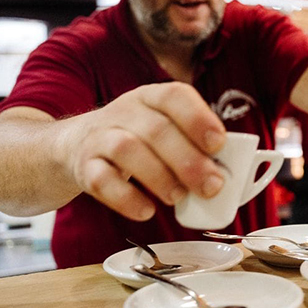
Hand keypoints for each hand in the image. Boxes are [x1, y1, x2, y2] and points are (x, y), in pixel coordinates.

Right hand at [62, 82, 226, 220]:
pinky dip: (126, 198)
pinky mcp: (84, 166)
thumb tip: (230, 174)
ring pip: (127, 149)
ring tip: (179, 198)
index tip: (219, 144)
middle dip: (188, 160)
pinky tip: (147, 211)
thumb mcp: (164, 130)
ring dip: (159, 177)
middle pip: (156, 130)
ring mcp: (101, 137)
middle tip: (211, 186)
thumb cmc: (138, 139)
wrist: (77, 145)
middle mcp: (125, 112)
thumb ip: (193, 146)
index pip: (174, 96)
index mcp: (152, 98)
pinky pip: (101, 180)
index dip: (198, 118)